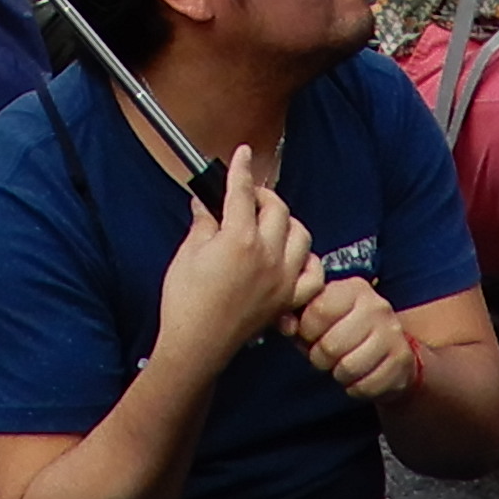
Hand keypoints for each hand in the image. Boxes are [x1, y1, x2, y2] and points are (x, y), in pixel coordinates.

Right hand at [155, 151, 313, 372]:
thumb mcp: (188, 254)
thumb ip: (203, 224)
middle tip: (247, 196)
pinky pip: (313, 274)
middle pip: (278, 209)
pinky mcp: (287, 300)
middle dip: (263, 196)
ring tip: (268, 223)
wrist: (196, 345)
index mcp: (239, 240)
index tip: (244, 153)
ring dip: (286, 223)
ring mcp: (282, 279)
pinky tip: (291, 257)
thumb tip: (206, 205)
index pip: (243, 192)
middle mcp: (268, 256)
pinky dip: (306, 261)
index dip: (242, 169)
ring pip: (301, 236)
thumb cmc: (185, 301)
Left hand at [286, 270, 418, 402]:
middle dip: (320, 358)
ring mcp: (393, 334)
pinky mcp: (402, 361)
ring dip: (338, 374)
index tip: (310, 336)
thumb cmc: (345, 332)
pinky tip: (359, 377)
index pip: (319, 310)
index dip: (307, 331)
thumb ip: (297, 317)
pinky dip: (356, 388)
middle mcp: (377, 306)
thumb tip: (285, 324)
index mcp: (353, 289)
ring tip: (341, 367)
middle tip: (324, 357)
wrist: (391, 352)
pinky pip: (366, 385)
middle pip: (331, 344)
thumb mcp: (320, 319)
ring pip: (348, 367)